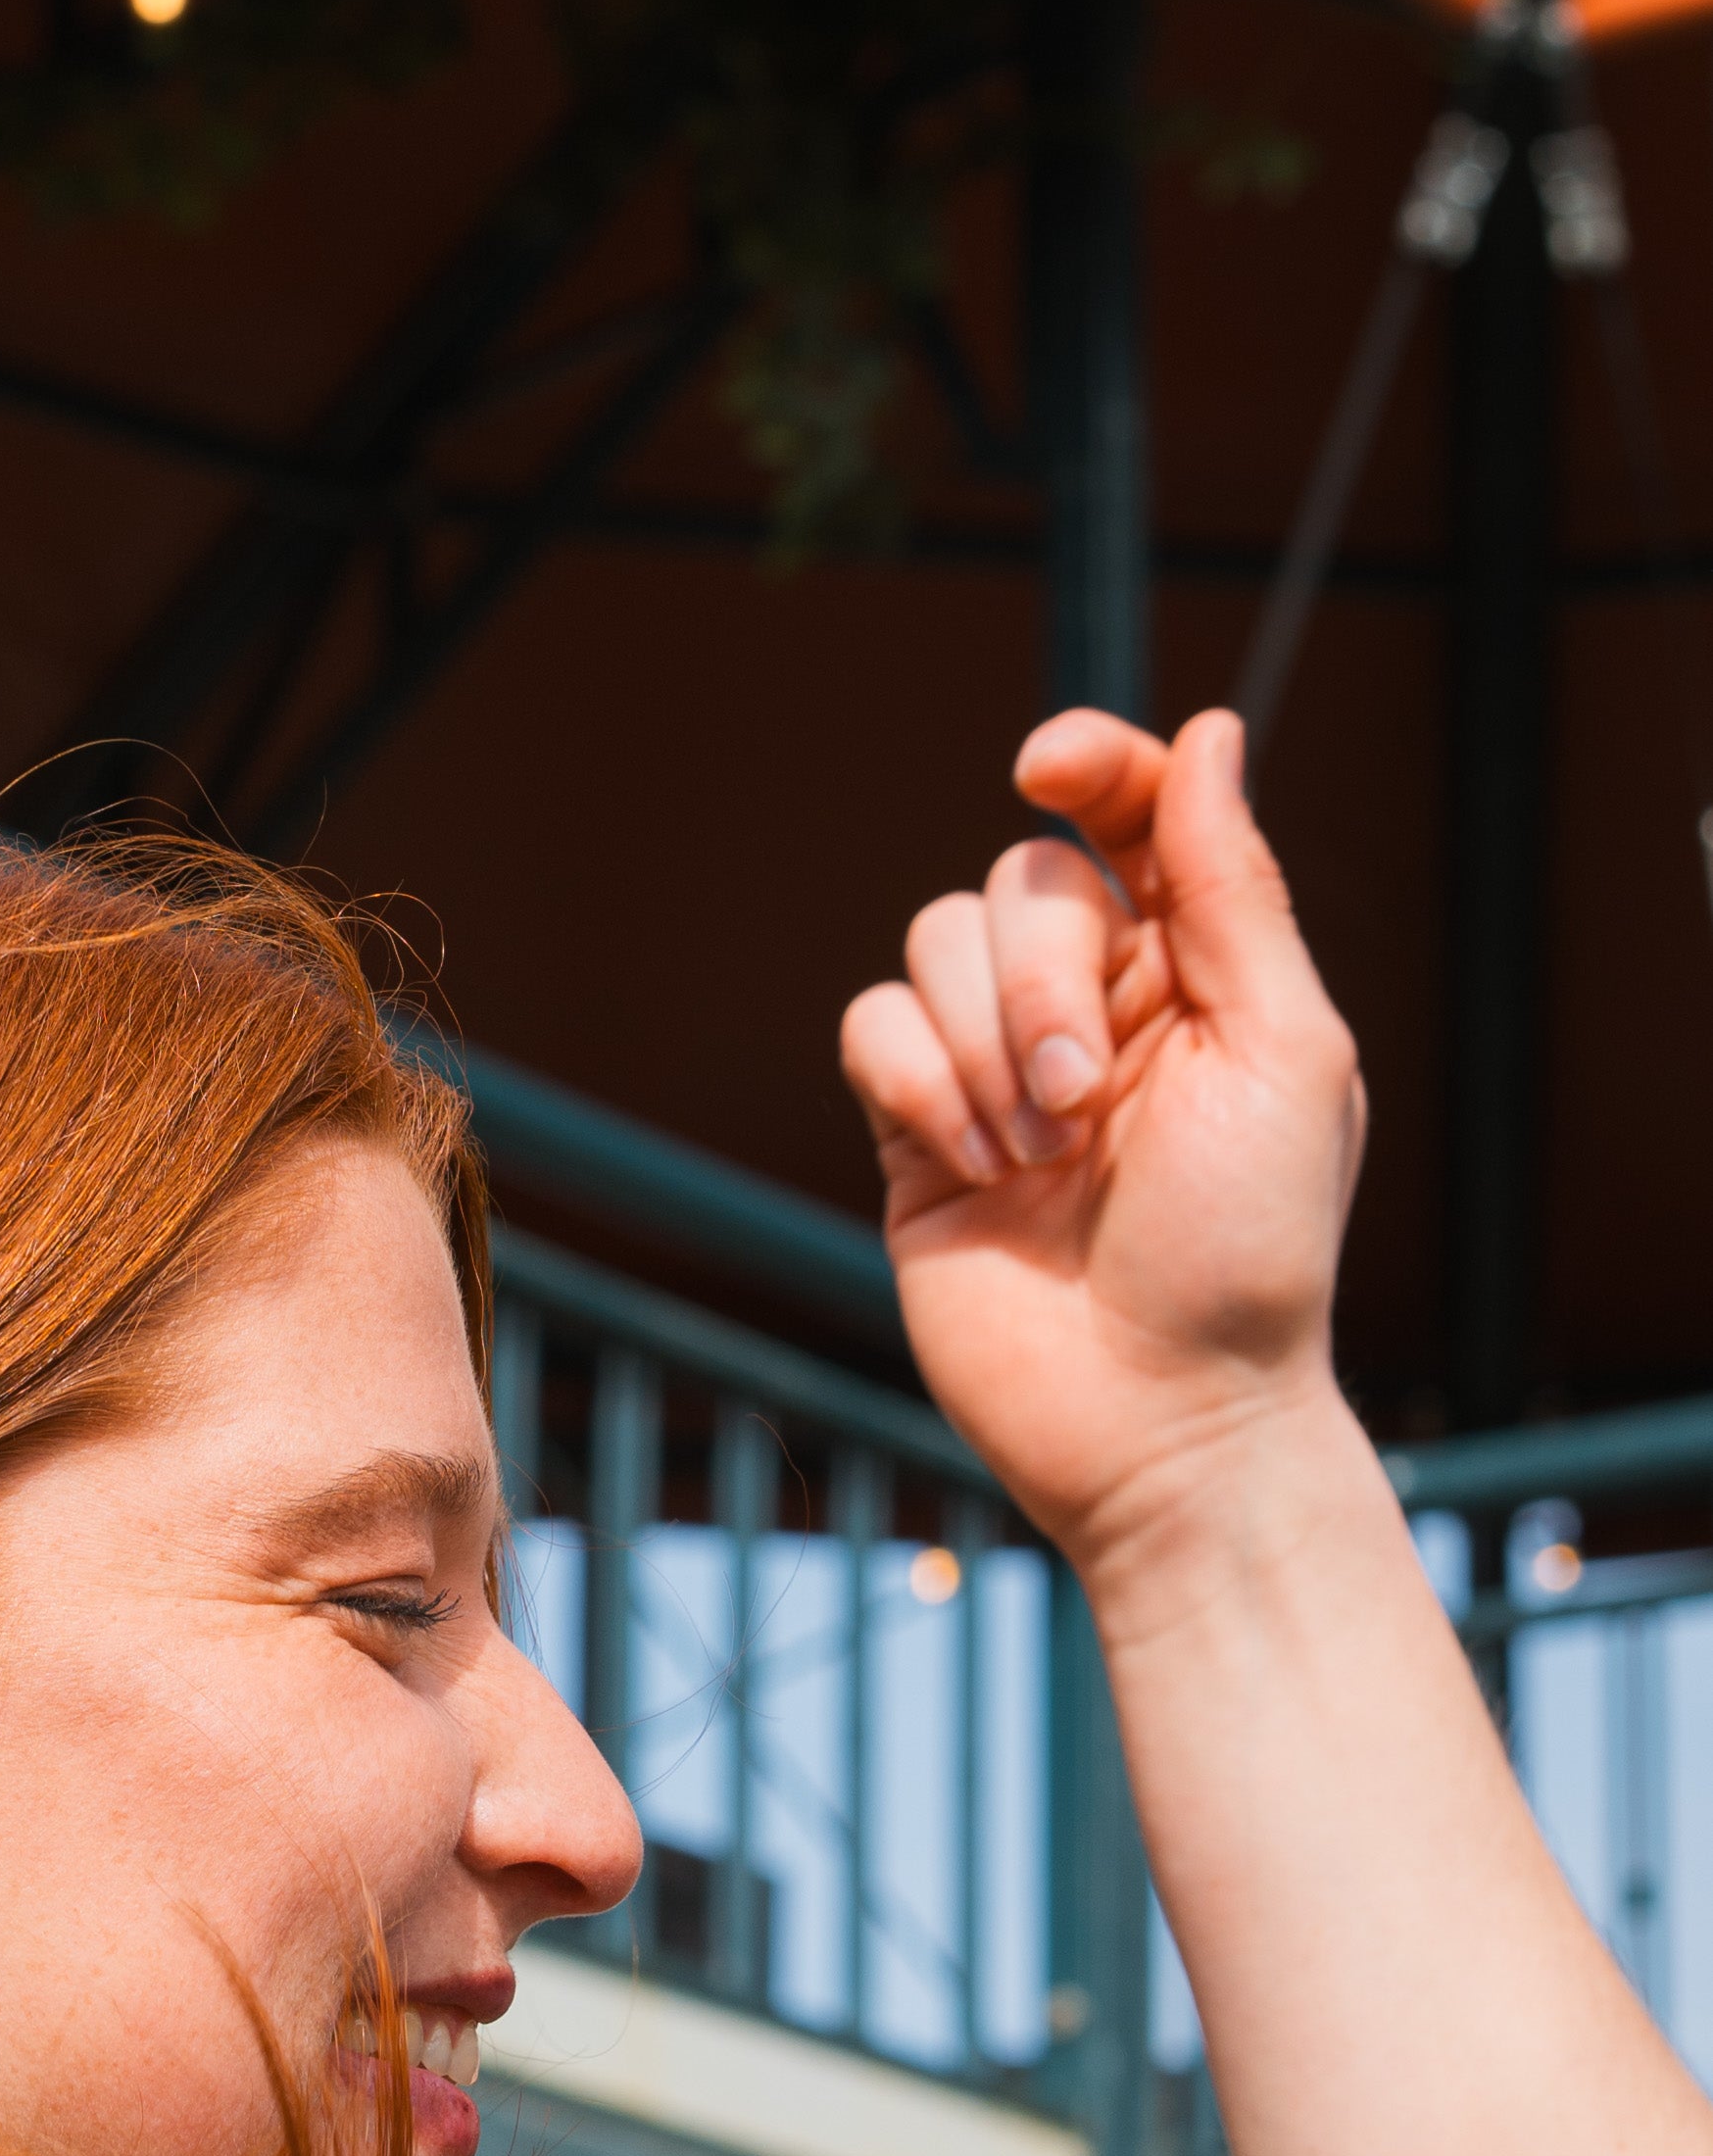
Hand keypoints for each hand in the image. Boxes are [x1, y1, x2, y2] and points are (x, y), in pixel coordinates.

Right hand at [840, 708, 1367, 1588]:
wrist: (1161, 1419)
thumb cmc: (1251, 1252)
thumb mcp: (1283, 1052)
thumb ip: (1235, 891)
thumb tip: (1210, 736)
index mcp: (1196, 971)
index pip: (1133, 814)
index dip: (1092, 766)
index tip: (1048, 768)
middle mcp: (1092, 1006)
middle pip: (1017, 881)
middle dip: (1039, 978)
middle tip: (1082, 1103)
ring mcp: (996, 1071)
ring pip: (933, 944)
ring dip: (983, 1044)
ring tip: (1039, 1156)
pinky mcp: (914, 1139)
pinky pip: (872, 1031)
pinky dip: (917, 1082)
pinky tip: (976, 1169)